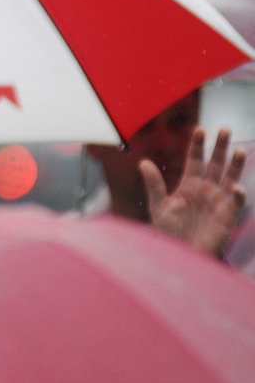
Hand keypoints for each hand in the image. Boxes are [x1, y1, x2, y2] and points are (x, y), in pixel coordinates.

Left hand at [142, 127, 246, 255]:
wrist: (181, 254)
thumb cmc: (169, 231)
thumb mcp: (158, 205)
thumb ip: (154, 184)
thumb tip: (142, 162)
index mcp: (189, 183)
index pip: (195, 159)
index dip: (198, 145)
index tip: (200, 129)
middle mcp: (206, 188)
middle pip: (215, 163)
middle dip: (220, 147)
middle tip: (224, 129)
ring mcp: (219, 200)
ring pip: (230, 177)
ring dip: (235, 164)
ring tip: (239, 149)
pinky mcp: (228, 214)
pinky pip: (236, 201)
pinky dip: (237, 194)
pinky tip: (235, 187)